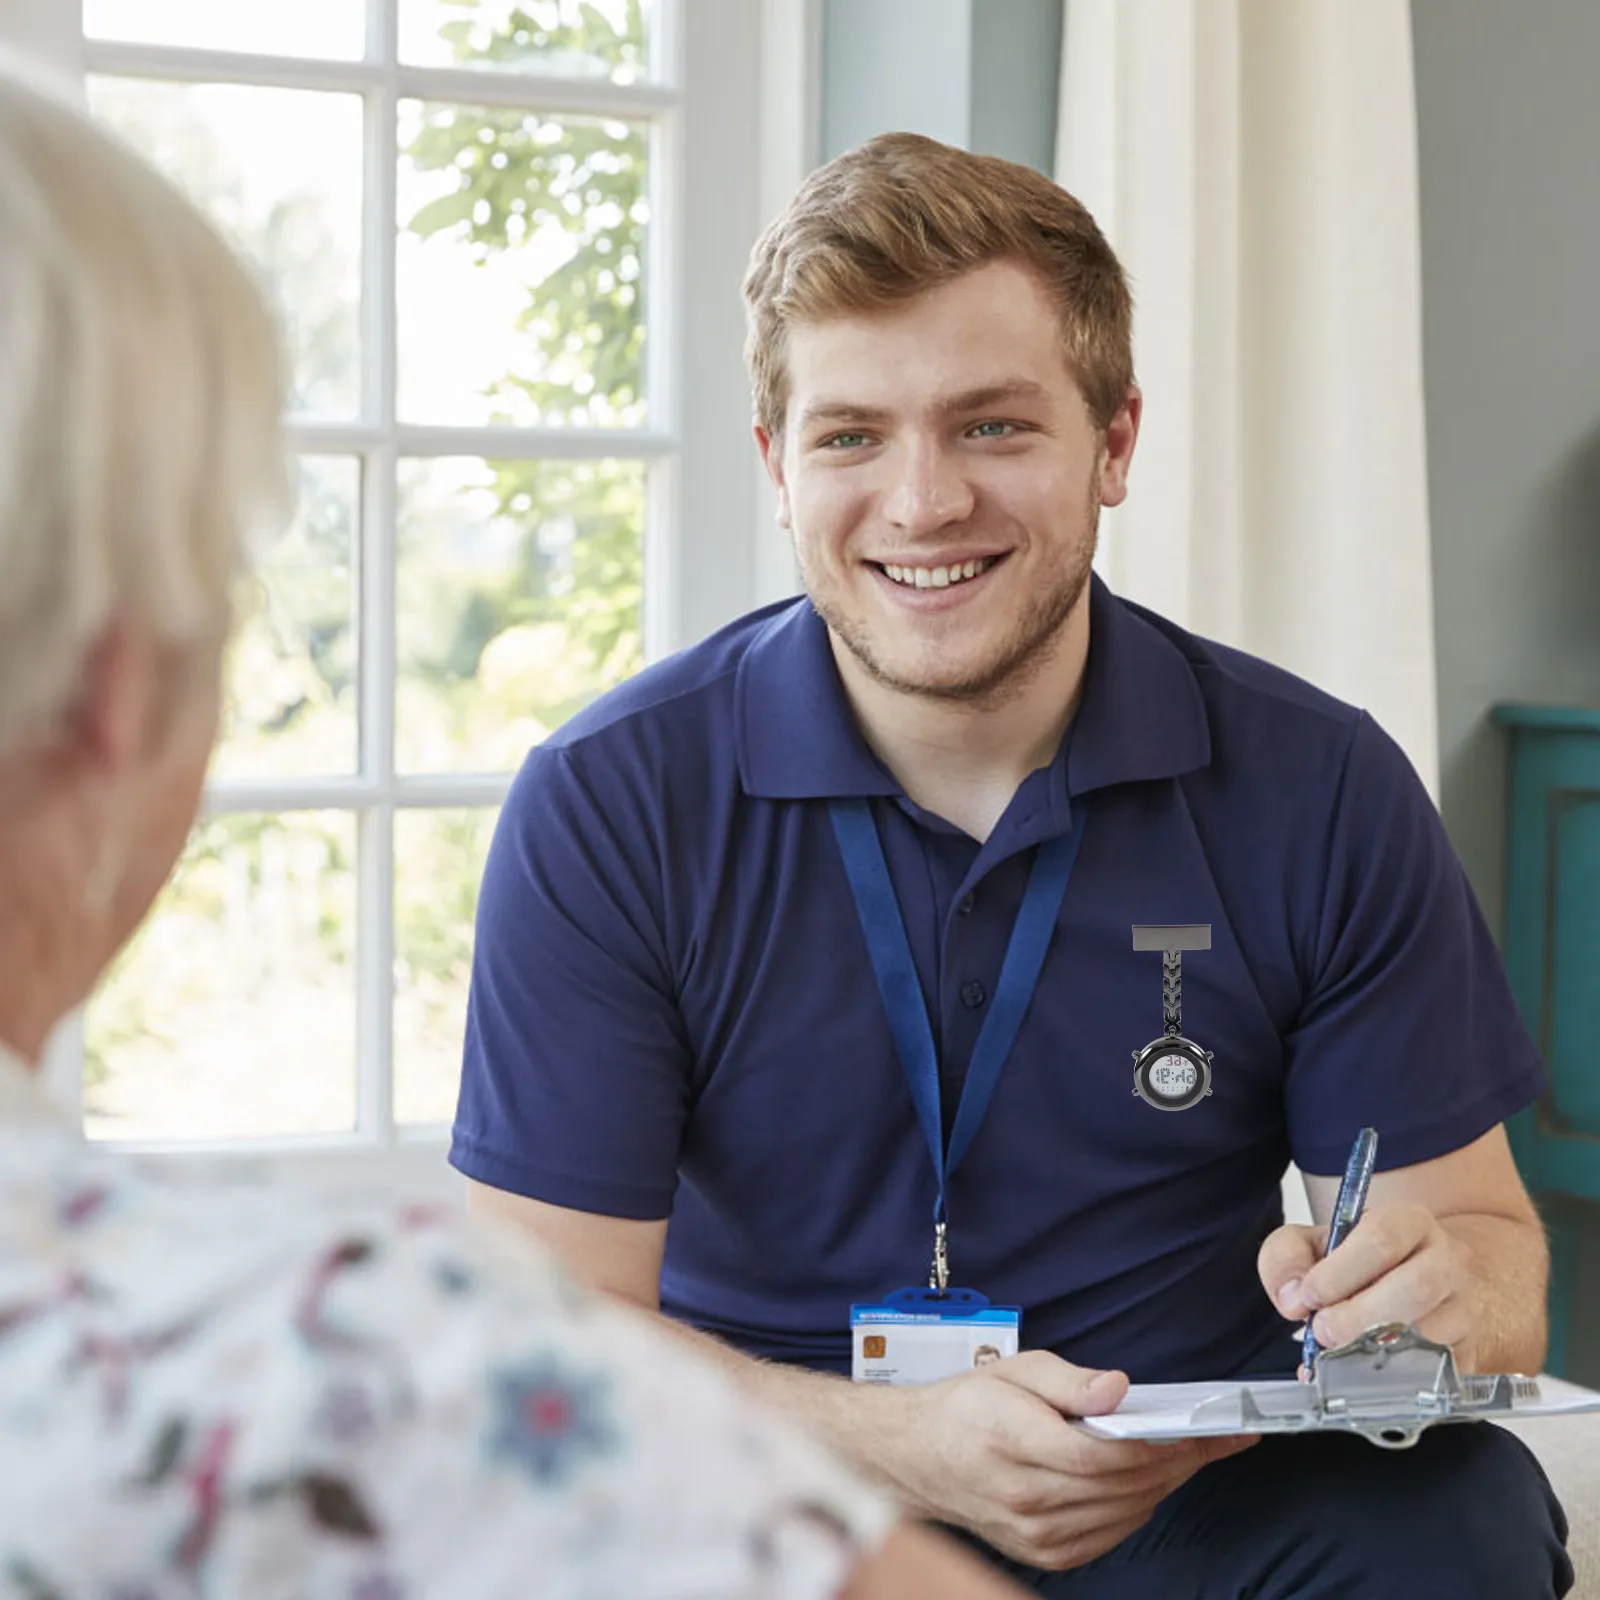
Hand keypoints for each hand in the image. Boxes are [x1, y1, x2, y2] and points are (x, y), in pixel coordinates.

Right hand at [890, 1351, 1256, 1570]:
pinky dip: (1138, 1506)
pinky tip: (1149, 1481)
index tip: (1201, 1427)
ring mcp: (1038, 1534)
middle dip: (1178, 1460)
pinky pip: (1111, 1532)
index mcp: (1016, 1444)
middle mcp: (1028, 1498)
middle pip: (1124, 1485)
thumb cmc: (969, 1407)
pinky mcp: (1046, 1554)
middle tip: (1215, 1437)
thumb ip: (1069, 1381)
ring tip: (1190, 1454)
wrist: (919, 1459)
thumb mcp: (1014, 1370)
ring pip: (1125, 1512)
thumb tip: (1120, 1389)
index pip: (1105, 1454)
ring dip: (1165, 1483)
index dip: (1159, 1442)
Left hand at [1258, 1204, 1478, 1371]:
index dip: (1339, 1272)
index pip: (1381, 1238)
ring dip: (1379, 1349)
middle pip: (1417, 1286)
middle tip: (1324, 1332)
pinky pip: (1441, 1373)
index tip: (1308, 1297)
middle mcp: (1447, 1261)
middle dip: (1359, 1315)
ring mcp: (1464, 1310)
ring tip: (1342, 1352)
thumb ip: (1287, 1257)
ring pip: (1435, 1333)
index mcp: (1408, 1222)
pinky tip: (1366, 1375)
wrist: (1425, 1285)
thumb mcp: (1315, 1243)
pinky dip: (1398, 1380)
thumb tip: (1292, 1298)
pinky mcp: (1469, 1356)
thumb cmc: (1365, 1264)